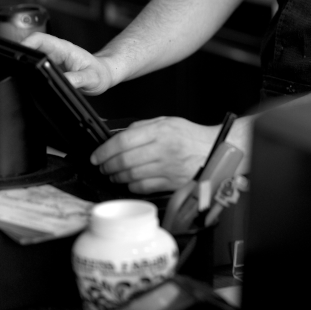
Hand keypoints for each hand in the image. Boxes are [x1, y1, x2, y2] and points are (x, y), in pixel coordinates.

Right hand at [22, 32, 114, 93]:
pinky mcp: (51, 67)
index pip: (40, 39)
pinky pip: (37, 66)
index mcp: (64, 49)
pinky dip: (32, 70)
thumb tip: (62, 81)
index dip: (27, 43)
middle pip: (32, 46)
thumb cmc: (100, 73)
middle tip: (18, 66)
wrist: (104, 75)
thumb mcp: (91, 78)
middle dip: (22, 54)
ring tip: (24, 73)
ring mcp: (52, 59)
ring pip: (33, 56)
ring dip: (26, 62)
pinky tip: (31, 78)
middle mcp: (56, 52)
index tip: (20, 52)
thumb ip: (76, 79)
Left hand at [90, 117, 222, 193]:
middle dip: (107, 166)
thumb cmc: (190, 136)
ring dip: (116, 177)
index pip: (124, 141)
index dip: (105, 150)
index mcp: (161, 131)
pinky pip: (143, 187)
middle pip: (125, 160)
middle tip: (102, 167)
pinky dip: (131, 185)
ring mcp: (168, 168)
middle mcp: (164, 149)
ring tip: (113, 174)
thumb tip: (118, 137)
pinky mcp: (171, 183)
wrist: (214, 149)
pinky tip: (129, 181)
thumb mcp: (167, 122)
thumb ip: (142, 127)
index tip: (96, 156)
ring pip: (132, 176)